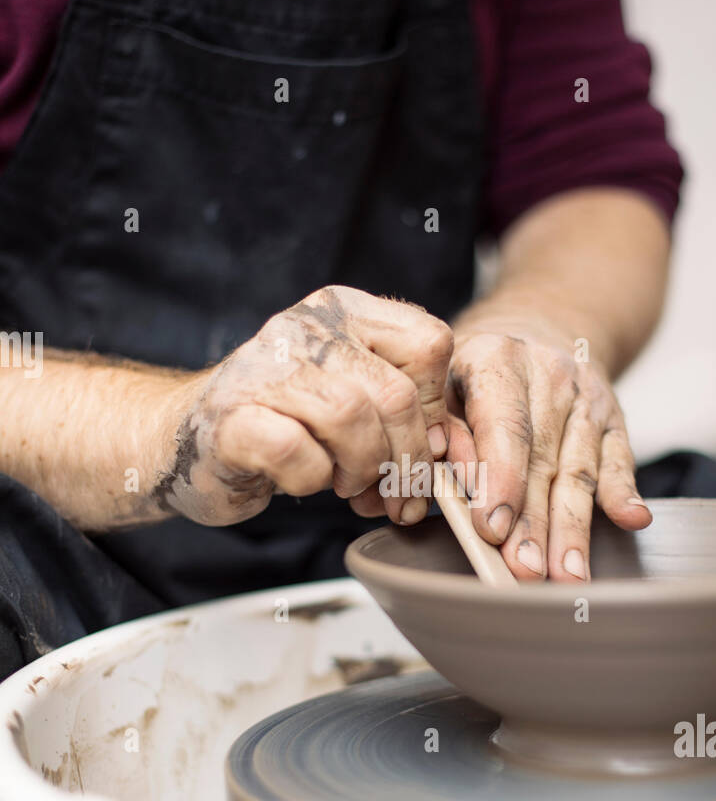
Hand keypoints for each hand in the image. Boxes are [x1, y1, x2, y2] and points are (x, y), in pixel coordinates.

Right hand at [154, 285, 452, 526]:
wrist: (186, 440)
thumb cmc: (283, 422)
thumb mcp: (352, 393)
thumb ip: (403, 405)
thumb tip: (445, 448)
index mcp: (344, 309)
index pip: (430, 343)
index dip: (436, 408)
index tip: (421, 444)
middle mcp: (306, 326)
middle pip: (396, 394)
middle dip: (405, 459)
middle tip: (393, 492)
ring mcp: (264, 369)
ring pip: (352, 419)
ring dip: (361, 469)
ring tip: (346, 483)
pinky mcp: (232, 419)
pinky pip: (299, 452)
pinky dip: (312, 480)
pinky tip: (304, 480)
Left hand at [447, 325, 650, 580]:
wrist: (532, 334)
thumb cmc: (472, 375)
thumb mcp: (442, 387)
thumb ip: (444, 432)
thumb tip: (457, 479)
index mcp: (496, 359)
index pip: (504, 427)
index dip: (500, 480)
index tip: (492, 530)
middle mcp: (548, 375)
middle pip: (543, 460)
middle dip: (535, 524)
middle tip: (526, 572)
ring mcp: (586, 398)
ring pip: (580, 470)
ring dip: (574, 529)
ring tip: (568, 576)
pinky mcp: (614, 418)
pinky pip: (619, 459)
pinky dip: (625, 493)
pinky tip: (632, 520)